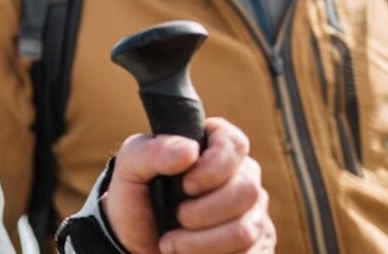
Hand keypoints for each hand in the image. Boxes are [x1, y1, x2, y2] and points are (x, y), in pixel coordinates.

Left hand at [101, 117, 273, 253]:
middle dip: (204, 212)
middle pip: (247, 191)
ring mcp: (252, 213)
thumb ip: (152, 151)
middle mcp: (240, 176)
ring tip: (174, 243)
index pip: (234, 144)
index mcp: (212, 147)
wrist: (135, 244)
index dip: (214, 166)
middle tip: (177, 218)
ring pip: (248, 229)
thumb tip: (189, 150)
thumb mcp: (130, 168)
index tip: (186, 185)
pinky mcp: (256, 246)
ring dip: (204, 242)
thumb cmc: (136, 199)